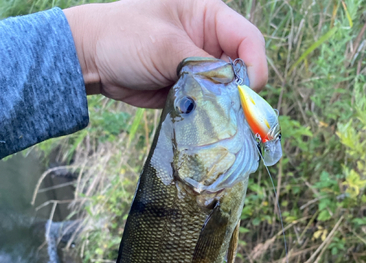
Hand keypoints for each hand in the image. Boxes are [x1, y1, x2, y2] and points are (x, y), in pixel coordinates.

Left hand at [64, 0, 267, 107]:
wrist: (92, 59)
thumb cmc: (124, 37)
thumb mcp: (164, 45)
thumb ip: (200, 65)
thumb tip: (230, 92)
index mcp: (208, 17)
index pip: (248, 39)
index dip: (254, 65)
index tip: (248, 91)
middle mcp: (209, 42)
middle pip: (241, 69)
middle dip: (239, 91)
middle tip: (233, 113)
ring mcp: (199, 68)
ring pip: (225, 91)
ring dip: (223, 106)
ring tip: (216, 119)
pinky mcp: (188, 90)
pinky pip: (207, 105)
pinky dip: (208, 115)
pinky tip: (203, 123)